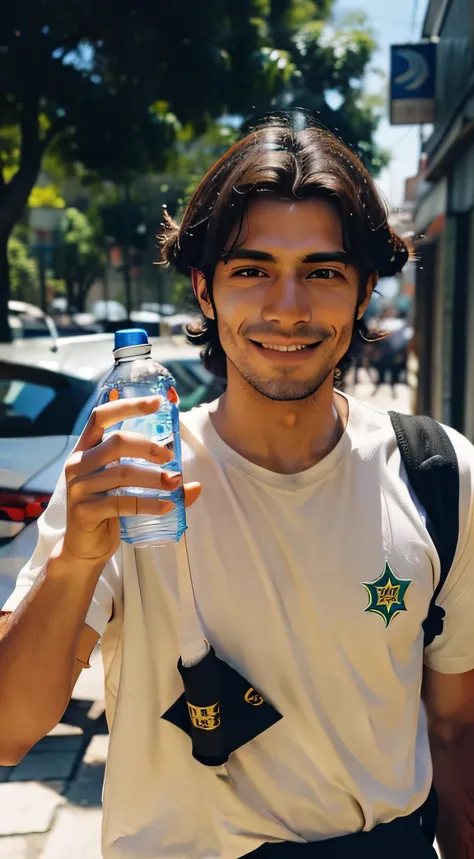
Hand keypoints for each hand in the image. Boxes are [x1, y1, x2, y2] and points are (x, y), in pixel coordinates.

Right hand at [61, 396, 200, 565]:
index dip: (129, 406)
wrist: (85, 547)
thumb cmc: (107, 509)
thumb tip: (196, 486)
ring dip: (154, 478)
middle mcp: (77, 463)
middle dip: (148, 447)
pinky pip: (122, 502)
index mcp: (85, 449)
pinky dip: (148, 503)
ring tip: (175, 484)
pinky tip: (166, 506)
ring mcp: (78, 487)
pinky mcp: (85, 511)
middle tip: (170, 458)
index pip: (101, 416)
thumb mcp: (126, 488)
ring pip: (122, 473)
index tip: (158, 403)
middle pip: (116, 443)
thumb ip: (153, 480)